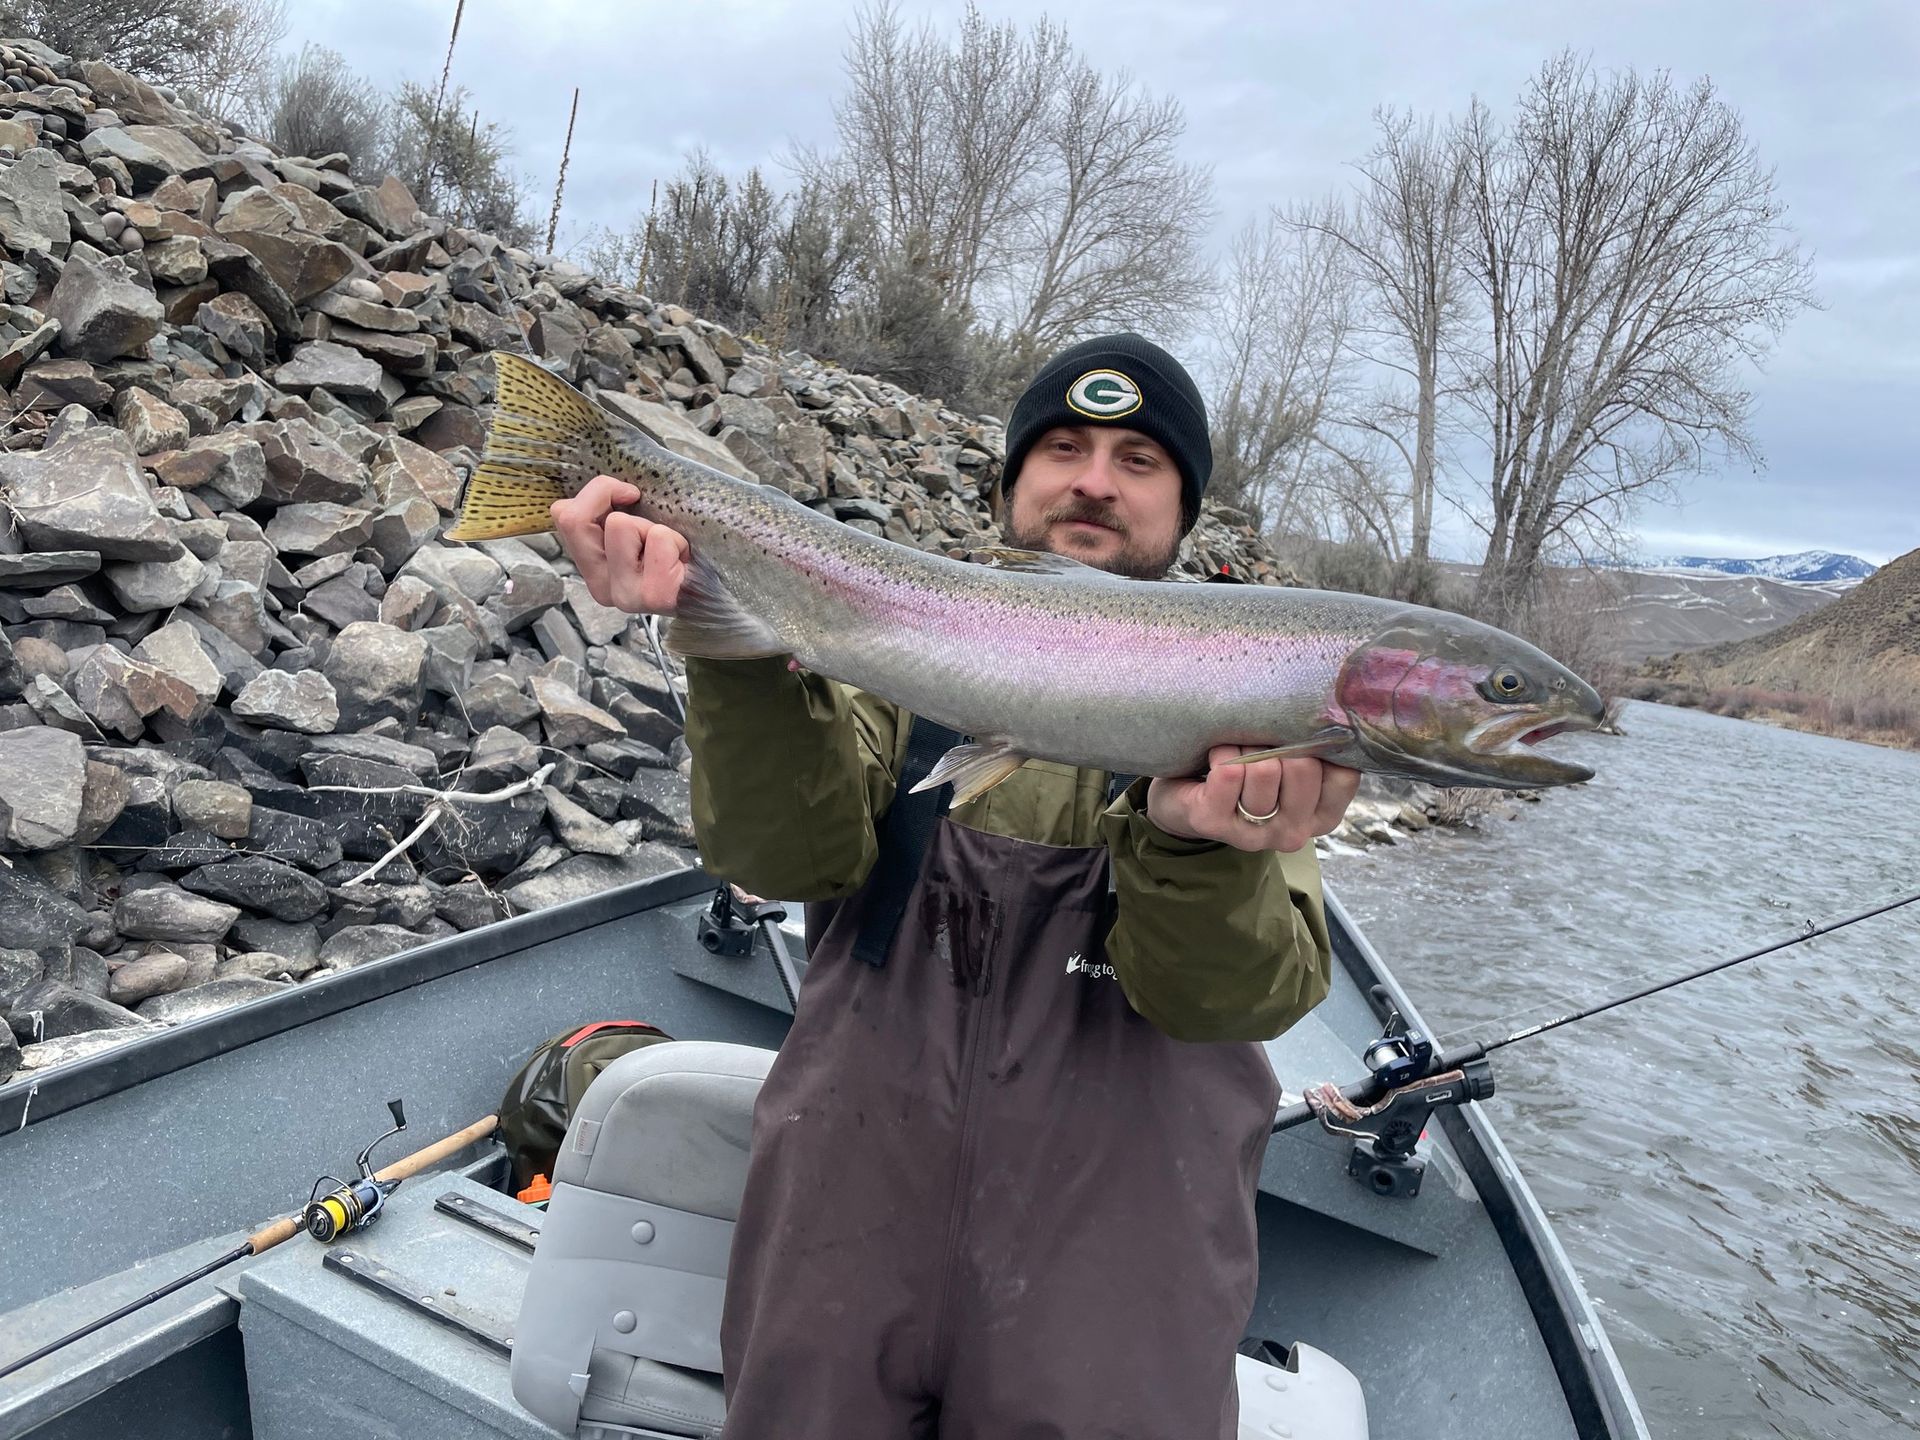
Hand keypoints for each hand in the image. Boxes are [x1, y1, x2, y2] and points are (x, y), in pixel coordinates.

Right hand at [550, 475, 688, 614]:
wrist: (713, 585)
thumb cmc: (676, 553)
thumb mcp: (637, 527)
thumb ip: (611, 512)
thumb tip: (618, 488)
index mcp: (590, 567)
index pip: (563, 514)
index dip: (597, 493)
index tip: (629, 496)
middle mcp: (599, 585)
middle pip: (575, 518)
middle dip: (614, 503)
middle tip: (645, 516)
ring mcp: (624, 594)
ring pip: (619, 524)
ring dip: (652, 527)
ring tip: (668, 550)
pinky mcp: (653, 596)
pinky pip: (658, 538)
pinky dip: (675, 539)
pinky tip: (682, 561)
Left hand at [1146, 747, 1360, 853]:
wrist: (1190, 796)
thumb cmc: (1253, 772)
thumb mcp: (1295, 764)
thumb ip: (1318, 749)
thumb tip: (1332, 714)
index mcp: (1321, 816)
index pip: (1343, 776)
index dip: (1320, 747)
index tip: (1297, 741)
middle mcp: (1294, 832)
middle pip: (1303, 769)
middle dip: (1279, 744)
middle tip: (1261, 748)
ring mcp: (1254, 834)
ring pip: (1265, 770)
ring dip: (1247, 748)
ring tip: (1237, 755)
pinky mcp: (1215, 823)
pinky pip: (1230, 772)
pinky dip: (1222, 752)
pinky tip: (1216, 760)